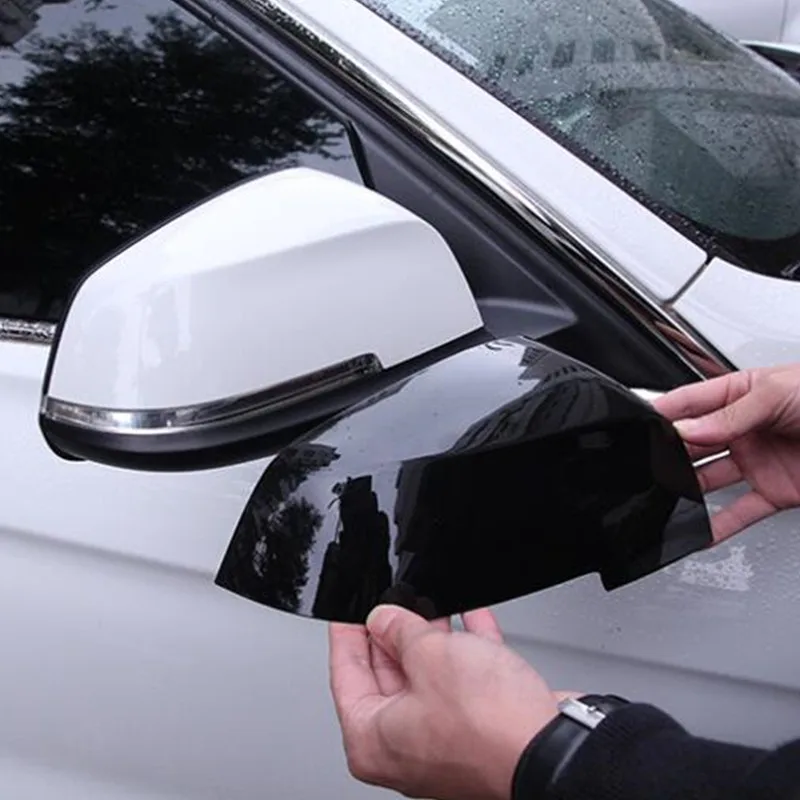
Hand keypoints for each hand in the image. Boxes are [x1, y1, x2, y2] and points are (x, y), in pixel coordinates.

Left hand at [329, 604, 570, 799]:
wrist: (555, 749)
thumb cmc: (488, 727)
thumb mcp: (429, 655)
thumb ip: (400, 630)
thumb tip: (385, 618)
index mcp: (373, 740)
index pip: (346, 675)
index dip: (348, 634)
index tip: (348, 611)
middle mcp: (405, 748)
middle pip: (387, 675)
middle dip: (393, 632)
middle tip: (392, 601)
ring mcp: (444, 740)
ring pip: (428, 676)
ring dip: (432, 637)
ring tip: (428, 602)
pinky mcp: (480, 730)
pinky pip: (465, 680)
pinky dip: (466, 648)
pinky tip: (471, 618)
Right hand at [655, 365, 799, 541]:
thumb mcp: (779, 393)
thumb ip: (730, 414)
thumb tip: (688, 429)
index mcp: (741, 394)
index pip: (690, 403)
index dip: (663, 413)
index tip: (640, 425)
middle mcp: (744, 429)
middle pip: (694, 444)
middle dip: (669, 454)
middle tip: (649, 464)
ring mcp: (757, 461)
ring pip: (709, 479)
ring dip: (686, 489)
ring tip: (665, 495)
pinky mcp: (774, 491)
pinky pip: (740, 511)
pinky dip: (719, 525)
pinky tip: (699, 531)